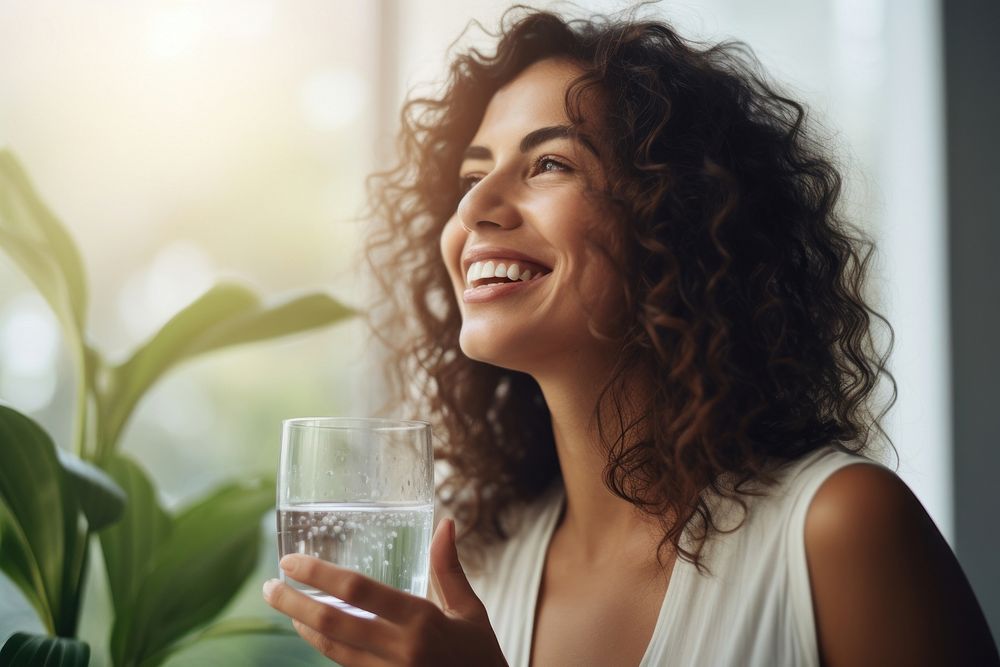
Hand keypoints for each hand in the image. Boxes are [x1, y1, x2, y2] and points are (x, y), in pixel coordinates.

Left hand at [263, 518, 508, 666]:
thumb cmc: (481, 656)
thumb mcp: (470, 611)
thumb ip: (449, 569)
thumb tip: (445, 524)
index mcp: (422, 621)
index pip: (359, 591)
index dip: (320, 575)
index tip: (291, 562)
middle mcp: (400, 651)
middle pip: (332, 624)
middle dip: (293, 604)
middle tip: (269, 587)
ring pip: (332, 651)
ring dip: (303, 628)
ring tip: (284, 606)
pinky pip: (346, 666)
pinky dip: (325, 648)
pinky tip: (313, 632)